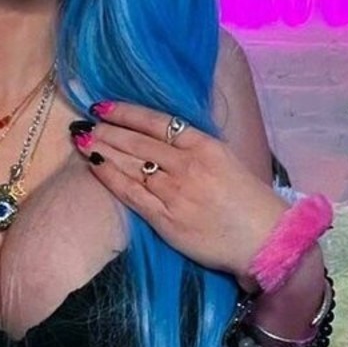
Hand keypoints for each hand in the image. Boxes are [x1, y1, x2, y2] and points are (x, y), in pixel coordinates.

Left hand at [71, 101, 287, 282]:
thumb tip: (165, 136)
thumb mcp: (227, 160)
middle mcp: (187, 165)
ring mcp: (175, 192)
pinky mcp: (166, 219)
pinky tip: (94, 165)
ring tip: (82, 139)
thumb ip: (196, 147)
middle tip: (84, 122)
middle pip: (138, 142)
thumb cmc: (250, 202)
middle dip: (107, 130)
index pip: (158, 122)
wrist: (265, 240)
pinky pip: (131, 194)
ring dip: (103, 150)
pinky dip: (110, 177)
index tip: (105, 106)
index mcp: (205, 146)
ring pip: (130, 165)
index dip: (127, 112)